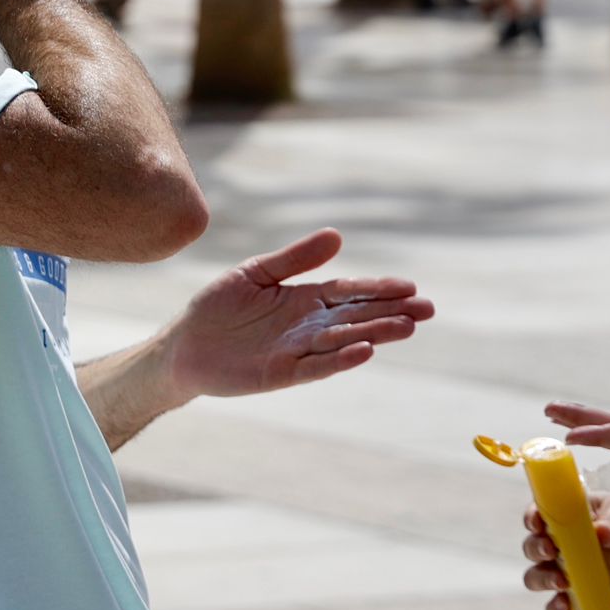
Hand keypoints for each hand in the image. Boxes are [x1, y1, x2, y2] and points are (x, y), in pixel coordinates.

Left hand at [161, 228, 434, 399]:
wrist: (182, 344)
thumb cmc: (218, 306)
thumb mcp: (257, 272)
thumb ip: (296, 258)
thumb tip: (337, 235)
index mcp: (307, 299)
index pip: (351, 292)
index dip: (380, 289)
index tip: (410, 287)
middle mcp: (309, 326)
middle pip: (357, 317)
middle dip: (391, 312)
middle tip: (427, 309)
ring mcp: (298, 351)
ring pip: (344, 340)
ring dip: (376, 334)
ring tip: (407, 327)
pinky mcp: (281, 373)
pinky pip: (315, 366)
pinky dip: (340, 360)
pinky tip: (364, 351)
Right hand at [520, 491, 609, 609]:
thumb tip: (603, 533)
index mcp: (563, 514)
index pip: (537, 514)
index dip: (532, 519)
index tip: (538, 525)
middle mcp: (556, 541)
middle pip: (531, 547)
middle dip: (537, 550)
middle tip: (552, 552)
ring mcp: (563, 568)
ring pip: (536, 577)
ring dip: (543, 580)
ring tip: (562, 582)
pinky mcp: (575, 592)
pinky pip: (556, 604)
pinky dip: (555, 608)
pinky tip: (565, 607)